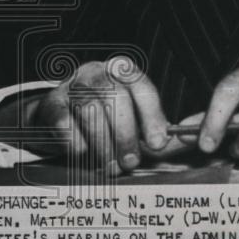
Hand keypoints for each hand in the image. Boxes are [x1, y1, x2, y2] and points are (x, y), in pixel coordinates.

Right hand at [30, 59, 173, 174]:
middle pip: (115, 97)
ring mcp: (72, 85)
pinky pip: (64, 122)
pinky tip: (83, 153)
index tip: (157, 143)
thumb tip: (187, 141)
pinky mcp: (51, 103)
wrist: (60, 119)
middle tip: (131, 162)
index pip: (140, 87)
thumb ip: (156, 132)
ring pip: (90, 110)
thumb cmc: (104, 121)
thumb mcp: (133, 121)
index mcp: (122, 71)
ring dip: (102, 144)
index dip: (151, 115)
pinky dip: (75, 142)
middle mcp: (97, 72)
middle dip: (126, 134)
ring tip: (110, 166)